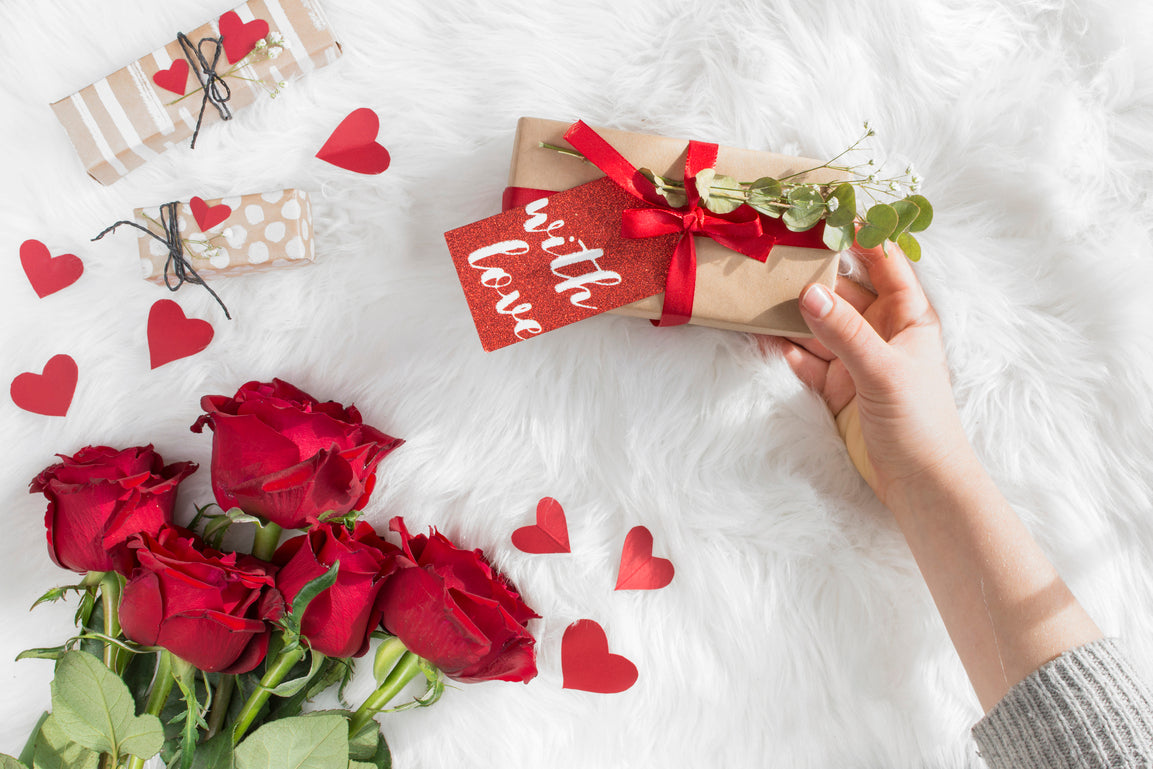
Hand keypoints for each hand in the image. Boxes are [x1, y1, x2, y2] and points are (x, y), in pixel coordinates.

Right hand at [768, 242, 974, 509]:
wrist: (919, 485)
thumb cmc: (920, 422)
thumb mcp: (883, 371)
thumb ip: (845, 332)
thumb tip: (809, 292)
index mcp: (907, 317)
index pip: (885, 263)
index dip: (861, 235)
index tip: (829, 210)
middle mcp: (881, 332)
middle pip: (842, 292)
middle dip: (812, 275)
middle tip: (775, 252)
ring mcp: (857, 360)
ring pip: (818, 326)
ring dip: (792, 315)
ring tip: (757, 294)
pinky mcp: (836, 388)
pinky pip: (806, 361)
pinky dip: (787, 352)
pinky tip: (765, 340)